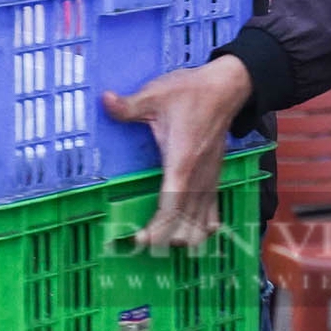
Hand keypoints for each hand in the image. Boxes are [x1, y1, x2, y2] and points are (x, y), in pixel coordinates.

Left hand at [100, 56, 252, 247]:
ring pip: (201, 225)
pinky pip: (212, 213)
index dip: (156, 229)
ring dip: (181, 236)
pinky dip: (199, 228)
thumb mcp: (154, 95)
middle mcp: (199, 178)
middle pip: (186, 225)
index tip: (137, 241)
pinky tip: (186, 234)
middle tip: (137, 242)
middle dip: (163, 239)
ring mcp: (209, 180)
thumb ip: (128, 105)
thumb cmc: (190, 92)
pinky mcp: (214, 178)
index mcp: (183, 162)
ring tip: (157, 239)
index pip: (171, 207)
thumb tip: (104, 100)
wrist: (226, 88)